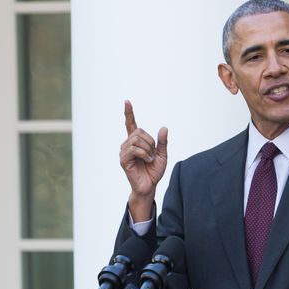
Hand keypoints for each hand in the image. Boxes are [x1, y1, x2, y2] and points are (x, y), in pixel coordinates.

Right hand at [119, 100, 167, 217]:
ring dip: (148, 149)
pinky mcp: (123, 160)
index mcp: (136, 142)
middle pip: (139, 131)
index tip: (127, 101)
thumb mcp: (162, 155)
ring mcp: (124, 152)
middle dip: (150, 141)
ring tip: (150, 159)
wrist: (150, 186)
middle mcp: (128, 145)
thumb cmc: (154, 171)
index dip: (128, 113)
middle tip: (153, 154)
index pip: (130, 124)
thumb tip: (164, 128)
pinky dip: (144, 154)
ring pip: (137, 140)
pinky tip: (147, 160)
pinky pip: (134, 149)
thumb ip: (163, 142)